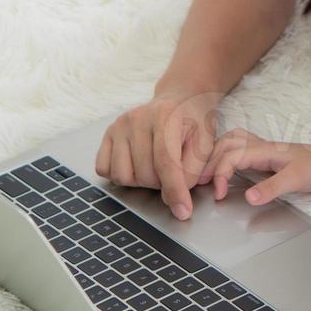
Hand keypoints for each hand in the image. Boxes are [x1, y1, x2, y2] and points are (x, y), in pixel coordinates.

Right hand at [94, 85, 221, 220]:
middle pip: (145, 174)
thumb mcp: (206, 143)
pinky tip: (137, 164)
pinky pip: (104, 169)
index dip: (175, 192)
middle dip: (161, 184)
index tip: (183, 212)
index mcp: (165, 116)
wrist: (180, 98)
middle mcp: (136, 118)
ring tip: (155, 168)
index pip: (166, 163)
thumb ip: (193, 172)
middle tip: (172, 172)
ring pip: (122, 176)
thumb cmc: (194, 122)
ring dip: (140, 181)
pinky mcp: (108, 133)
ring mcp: (119, 125)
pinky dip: (121, 174)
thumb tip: (175, 200)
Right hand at [197, 128, 310, 205]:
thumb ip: (271, 188)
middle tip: (200, 183)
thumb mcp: (296, 181)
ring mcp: (263, 147)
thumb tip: (249, 198)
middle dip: (208, 162)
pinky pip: (237, 146)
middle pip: (224, 144)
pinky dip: (224, 153)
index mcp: (264, 149)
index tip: (218, 194)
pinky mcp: (266, 153)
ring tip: (206, 173)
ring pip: (229, 141)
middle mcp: (260, 145)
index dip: (219, 174)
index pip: (230, 156)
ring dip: (214, 154)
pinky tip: (224, 165)